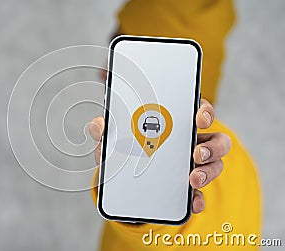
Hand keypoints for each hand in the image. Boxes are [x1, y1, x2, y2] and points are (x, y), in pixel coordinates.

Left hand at [88, 99, 230, 213]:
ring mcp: (193, 166)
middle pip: (216, 140)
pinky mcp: (187, 189)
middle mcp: (191, 143)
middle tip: (197, 152)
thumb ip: (105, 129)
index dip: (204, 112)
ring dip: (209, 171)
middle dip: (212, 146)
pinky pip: (199, 194)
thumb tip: (98, 125)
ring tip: (193, 178)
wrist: (123, 178)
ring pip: (214, 166)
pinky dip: (198, 199)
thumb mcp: (112, 137)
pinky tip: (192, 203)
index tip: (198, 118)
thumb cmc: (124, 147)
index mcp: (176, 124)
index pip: (198, 111)